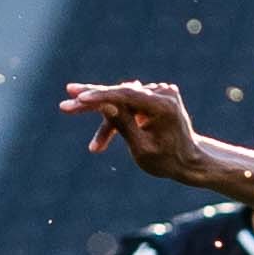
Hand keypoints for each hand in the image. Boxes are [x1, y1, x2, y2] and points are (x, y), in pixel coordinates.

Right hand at [59, 80, 207, 182]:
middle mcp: (163, 93)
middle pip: (120, 94)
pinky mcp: (154, 96)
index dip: (99, 97)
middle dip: (92, 103)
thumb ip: (123, 125)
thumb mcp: (141, 149)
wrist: (188, 161)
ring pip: (121, 103)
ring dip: (106, 123)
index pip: (125, 95)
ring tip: (95, 147)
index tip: (77, 98)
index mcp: (164, 106)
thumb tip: (103, 103)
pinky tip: (103, 142)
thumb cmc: (166, 161)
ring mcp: (160, 93)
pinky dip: (116, 120)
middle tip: (65, 105)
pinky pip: (128, 106)